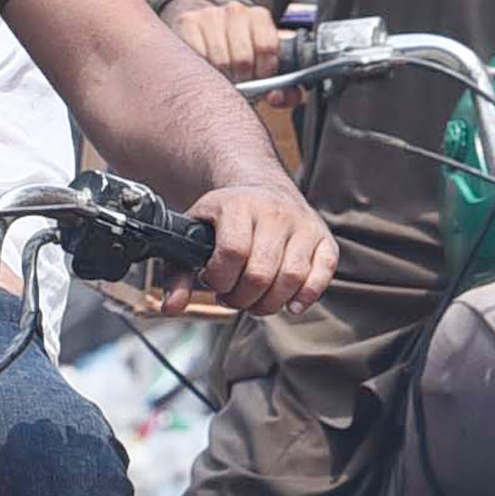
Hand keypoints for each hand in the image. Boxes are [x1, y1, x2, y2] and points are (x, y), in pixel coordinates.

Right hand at [165, 0, 286, 81]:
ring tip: (223, 75)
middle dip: (242, 78)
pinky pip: (197, 55)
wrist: (209, 32)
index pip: (267, 46)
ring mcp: (210, 14)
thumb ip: (284, 89)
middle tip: (239, 81)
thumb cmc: (241, 55)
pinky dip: (202, 69)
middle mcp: (236, 10)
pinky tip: (206, 67)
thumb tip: (276, 96)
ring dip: (222, 76)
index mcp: (260, 16)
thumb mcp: (266, 67)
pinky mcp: (188, 22)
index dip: (264, 70)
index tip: (259, 77)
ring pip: (219, 60)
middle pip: (242, 57)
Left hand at [180, 178, 337, 315]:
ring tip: (255, 300)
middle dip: (241, 298)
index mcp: (237, 205)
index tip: (214, 281)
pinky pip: (322, 273)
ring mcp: (302, 224)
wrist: (259, 188)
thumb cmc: (224, 220)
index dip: (220, 279)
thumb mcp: (194, 236)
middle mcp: (273, 211)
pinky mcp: (323, 238)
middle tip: (233, 297)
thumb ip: (178, 273)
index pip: (232, 252)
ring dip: (269, 303)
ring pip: (291, 278)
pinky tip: (290, 304)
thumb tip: (171, 307)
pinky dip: (306, 296)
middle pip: (260, 272)